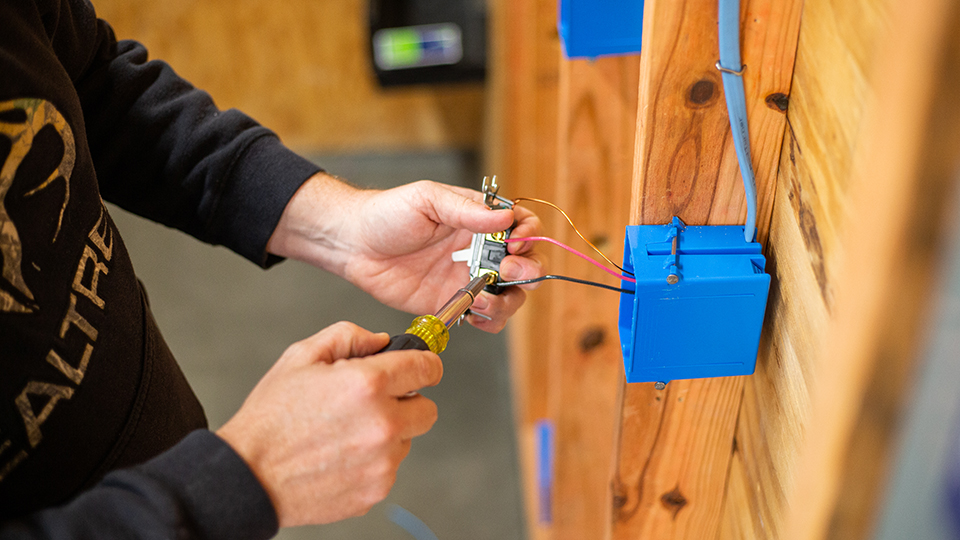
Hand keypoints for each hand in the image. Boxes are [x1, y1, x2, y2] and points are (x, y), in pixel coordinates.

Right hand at [216, 322, 441, 526]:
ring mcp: (382, 461)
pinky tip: (341, 456)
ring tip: (345, 432)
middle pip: (428, 409)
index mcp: (367, 384)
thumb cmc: (270, 418)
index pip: (427, 368)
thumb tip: (380, 340)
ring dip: (389, 434)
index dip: (425, 365)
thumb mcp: (302, 357)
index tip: (421, 369)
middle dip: (407, 402)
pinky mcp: (375, 490)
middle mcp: (382, 423)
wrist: (248, 476)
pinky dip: (374, 461)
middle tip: (374, 403)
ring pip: (407, 440)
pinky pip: (390, 468)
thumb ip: (348, 337)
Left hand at [266, 173, 543, 331]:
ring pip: (511, 295)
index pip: (522, 226)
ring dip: (508, 300)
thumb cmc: (388, 214)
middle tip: (507, 270)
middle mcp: (480, 250)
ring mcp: (469, 278)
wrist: (354, 245)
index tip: (515, 243)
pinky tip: (475, 315)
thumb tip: (505, 217)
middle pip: (527, 264)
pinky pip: (485, 317)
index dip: (529, 235)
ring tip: (482, 299)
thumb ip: (466, 209)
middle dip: (528, 270)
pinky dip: (490, 320)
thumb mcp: (427, 199)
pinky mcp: (453, 302)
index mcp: (479, 219)